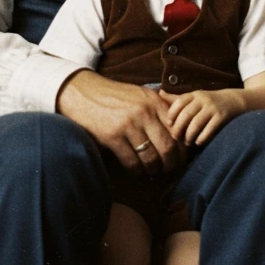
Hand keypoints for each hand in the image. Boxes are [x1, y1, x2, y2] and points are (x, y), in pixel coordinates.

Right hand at [56, 70, 179, 173]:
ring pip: (151, 158)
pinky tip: (135, 170)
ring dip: (153, 169)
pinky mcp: (112, 137)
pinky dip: (135, 171)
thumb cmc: (114, 96)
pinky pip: (131, 162)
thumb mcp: (140, 95)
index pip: (178, 129)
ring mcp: (128, 125)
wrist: (82, 92)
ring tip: (151, 171)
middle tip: (168, 170)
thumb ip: (159, 107)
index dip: (182, 148)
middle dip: (171, 164)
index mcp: (154, 102)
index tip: (181, 158)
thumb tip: (179, 128)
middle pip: (168, 147)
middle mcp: (144, 112)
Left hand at [160, 89, 241, 145]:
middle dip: (179, 128)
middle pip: (186, 114)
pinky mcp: (222, 117)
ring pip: (196, 124)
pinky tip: (198, 142)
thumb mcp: (194, 98)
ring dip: (189, 136)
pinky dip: (201, 138)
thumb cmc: (208, 102)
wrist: (234, 101)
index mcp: (194, 94)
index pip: (179, 102)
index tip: (169, 124)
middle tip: (176, 138)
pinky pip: (209, 130)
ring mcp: (213, 108)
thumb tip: (158, 93)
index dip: (172, 113)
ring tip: (187, 142)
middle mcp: (203, 99)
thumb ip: (177, 98)